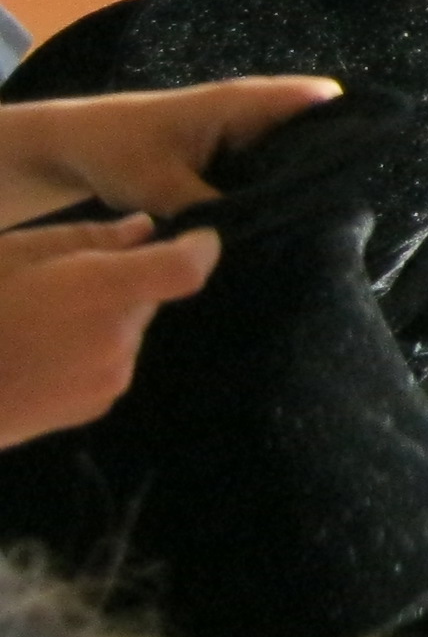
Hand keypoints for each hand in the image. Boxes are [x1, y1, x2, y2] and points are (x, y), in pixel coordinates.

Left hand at [0, 76, 341, 227]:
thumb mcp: (163, 186)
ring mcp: (244, 135)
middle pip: (316, 132)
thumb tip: (259, 242)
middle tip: (351, 211)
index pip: (320, 101)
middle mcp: (254, 114)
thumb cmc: (114, 150)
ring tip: (327, 223)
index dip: (353, 125)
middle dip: (333, 165)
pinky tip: (284, 227)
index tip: (375, 164)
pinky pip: (269, 171)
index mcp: (246, 103)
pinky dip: (277, 193)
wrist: (68, 148)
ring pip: (294, 156)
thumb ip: (214, 211)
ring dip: (305, 184)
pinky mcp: (230, 158)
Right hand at [0, 215, 223, 447]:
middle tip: (67, 280)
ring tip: (42, 318)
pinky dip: (92, 349)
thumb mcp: (18, 253)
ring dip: (105, 318)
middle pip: (149, 299)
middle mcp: (117, 339)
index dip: (200, 249)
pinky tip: (41, 350)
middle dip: (125, 284)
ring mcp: (110, 378)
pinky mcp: (96, 407)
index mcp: (100, 293)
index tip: (197, 237)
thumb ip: (88, 239)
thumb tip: (144, 230)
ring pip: (129, 331)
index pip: (184, 270)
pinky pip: (112, 362)